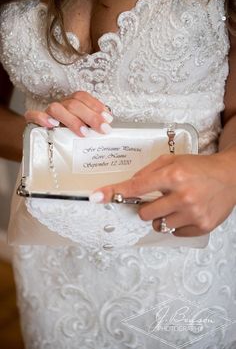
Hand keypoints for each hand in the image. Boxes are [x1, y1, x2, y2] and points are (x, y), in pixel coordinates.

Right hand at [25, 91, 112, 135]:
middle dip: (91, 116)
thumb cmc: (69, 136)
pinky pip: (33, 115)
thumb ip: (92, 126)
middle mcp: (61, 106)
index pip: (83, 97)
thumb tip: (107, 127)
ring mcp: (47, 113)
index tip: (108, 119)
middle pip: (74, 104)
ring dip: (72, 120)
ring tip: (83, 133)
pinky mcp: (33, 122)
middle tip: (103, 129)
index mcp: (72, 104)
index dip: (96, 106)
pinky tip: (52, 125)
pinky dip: (42, 118)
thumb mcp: (84, 130)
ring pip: (57, 108)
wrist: (43, 143)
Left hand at [90, 153, 235, 236]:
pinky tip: (185, 212)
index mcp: (173, 175)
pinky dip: (174, 224)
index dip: (114, 192)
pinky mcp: (201, 227)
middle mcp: (183, 195)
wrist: (230, 177)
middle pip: (145, 213)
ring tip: (174, 205)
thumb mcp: (173, 160)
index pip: (136, 186)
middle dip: (147, 207)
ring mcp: (193, 214)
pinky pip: (173, 233)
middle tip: (160, 199)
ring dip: (161, 217)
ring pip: (158, 225)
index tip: (97, 197)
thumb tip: (129, 186)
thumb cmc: (199, 168)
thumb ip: (149, 171)